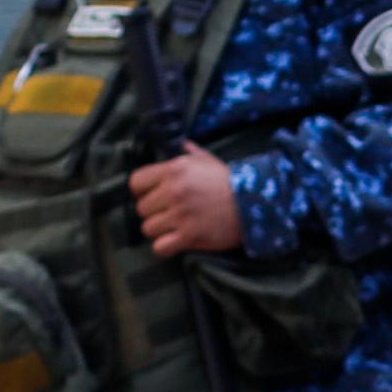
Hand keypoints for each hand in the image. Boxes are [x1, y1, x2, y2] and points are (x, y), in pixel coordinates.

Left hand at [127, 144, 245, 256]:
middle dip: (154, 212)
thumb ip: (190, 152)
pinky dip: (166, 247)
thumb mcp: (209, 160)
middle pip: (142, 208)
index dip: (142, 191)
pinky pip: (160, 247)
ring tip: (173, 228)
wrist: (255, 202)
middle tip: (168, 214)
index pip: (136, 182)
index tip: (152, 196)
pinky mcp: (190, 235)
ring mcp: (181, 214)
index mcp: (174, 169)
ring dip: (159, 230)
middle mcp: (173, 191)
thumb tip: (181, 144)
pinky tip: (176, 241)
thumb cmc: (230, 181)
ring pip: (148, 228)